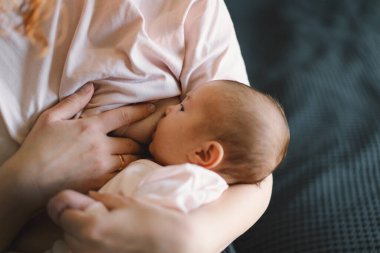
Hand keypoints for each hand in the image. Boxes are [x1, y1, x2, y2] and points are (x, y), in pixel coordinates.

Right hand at [7, 83, 154, 207]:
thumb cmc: (38, 147)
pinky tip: (128, 170)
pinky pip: (123, 175)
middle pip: (132, 142)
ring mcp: (102, 166)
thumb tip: (90, 87)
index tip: (152, 108)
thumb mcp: (51, 118)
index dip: (141, 111)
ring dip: (136, 156)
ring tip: (139, 155)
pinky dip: (127, 171)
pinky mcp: (100, 182)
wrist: (28, 180)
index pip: (123, 116)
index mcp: (90, 127)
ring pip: (131, 159)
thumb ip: (73, 102)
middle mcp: (101, 146)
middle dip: (139, 140)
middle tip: (143, 139)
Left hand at [48, 190, 189, 252]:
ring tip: (98, 227)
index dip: (69, 209)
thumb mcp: (126, 202)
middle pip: (66, 233)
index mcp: (91, 226)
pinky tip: (104, 239)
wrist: (168, 240)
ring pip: (73, 246)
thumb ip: (104, 199)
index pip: (64, 217)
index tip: (78, 205)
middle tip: (88, 214)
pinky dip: (88, 246)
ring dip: (78, 236)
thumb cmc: (149, 218)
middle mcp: (87, 246)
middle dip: (73, 222)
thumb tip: (91, 195)